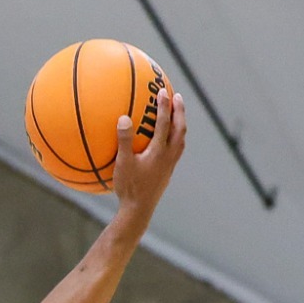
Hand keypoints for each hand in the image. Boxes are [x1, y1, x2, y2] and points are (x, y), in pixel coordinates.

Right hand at [109, 89, 187, 220]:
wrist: (139, 211)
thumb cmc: (129, 188)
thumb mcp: (122, 164)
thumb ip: (124, 140)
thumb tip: (123, 118)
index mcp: (159, 152)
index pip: (164, 124)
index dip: (164, 106)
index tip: (162, 91)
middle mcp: (169, 156)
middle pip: (180, 129)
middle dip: (179, 112)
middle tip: (177, 96)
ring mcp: (170, 165)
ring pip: (181, 140)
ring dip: (180, 124)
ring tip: (176, 114)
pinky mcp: (167, 172)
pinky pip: (176, 149)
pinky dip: (175, 138)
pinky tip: (166, 139)